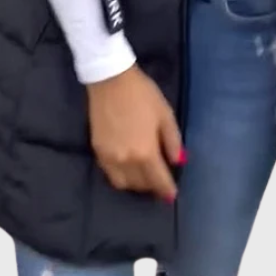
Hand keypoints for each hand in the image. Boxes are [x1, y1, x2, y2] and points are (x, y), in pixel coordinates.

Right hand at [87, 64, 183, 201]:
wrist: (110, 80)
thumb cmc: (142, 95)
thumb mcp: (165, 115)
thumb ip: (173, 141)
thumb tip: (177, 161)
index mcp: (146, 152)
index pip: (158, 180)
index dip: (167, 190)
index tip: (171, 195)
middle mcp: (126, 161)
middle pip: (141, 185)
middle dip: (152, 186)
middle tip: (159, 181)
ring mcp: (109, 158)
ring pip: (123, 184)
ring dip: (136, 184)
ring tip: (143, 176)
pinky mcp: (97, 151)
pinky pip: (110, 174)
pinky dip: (121, 176)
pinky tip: (127, 168)